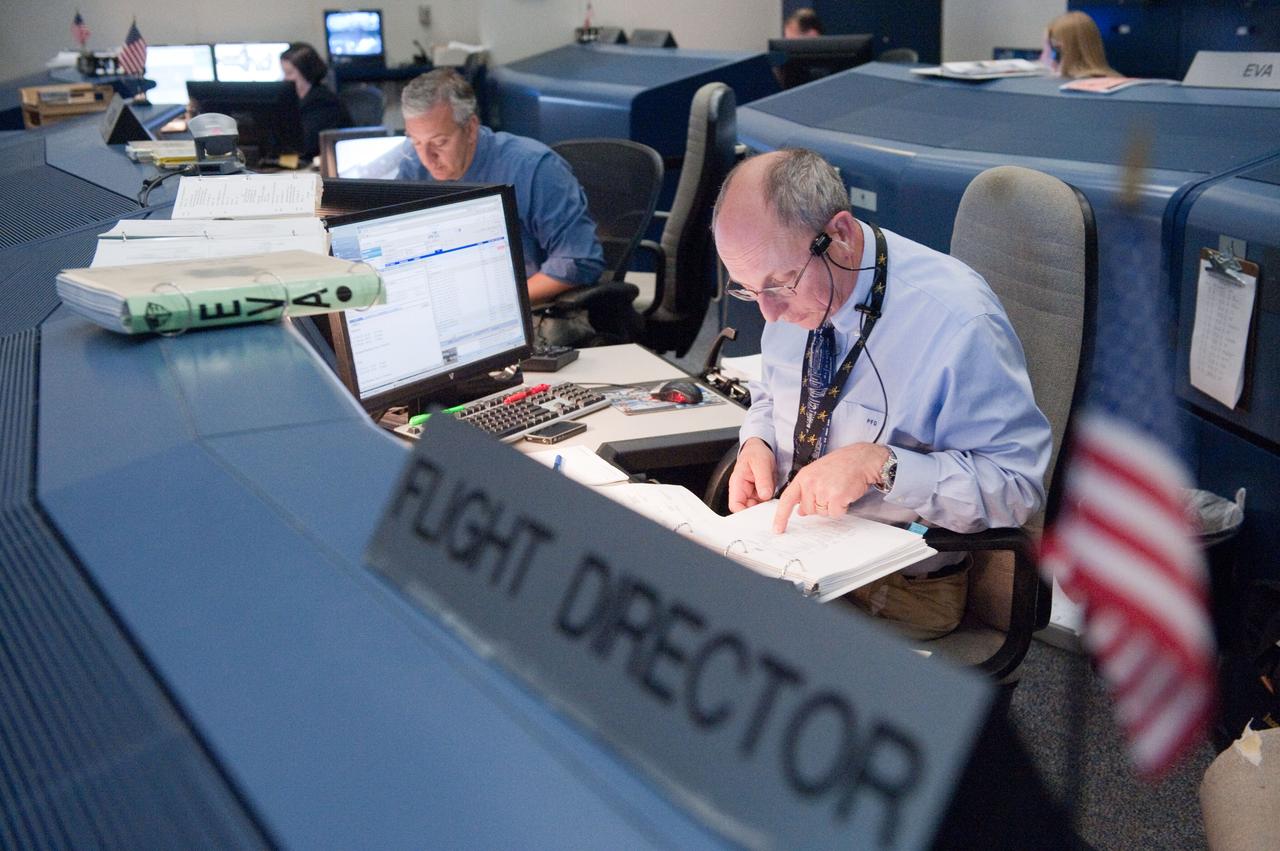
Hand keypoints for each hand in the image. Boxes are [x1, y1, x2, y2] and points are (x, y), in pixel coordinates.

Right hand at [728, 438, 775, 512]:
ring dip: (765, 509)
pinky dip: (770, 505)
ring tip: (775, 506)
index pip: (735, 505)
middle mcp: (742, 491)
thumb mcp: (761, 463)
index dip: (744, 513)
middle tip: (770, 512)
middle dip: (758, 513)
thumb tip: (764, 495)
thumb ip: (762, 479)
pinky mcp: (760, 494)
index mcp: (737, 483)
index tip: (757, 516)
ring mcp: (751, 493)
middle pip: (746, 510)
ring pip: (756, 508)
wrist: (760, 449)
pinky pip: (764, 504)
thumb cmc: (756, 453)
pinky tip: (777, 503)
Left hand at [773, 442, 889, 532]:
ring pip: (822, 512)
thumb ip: (806, 491)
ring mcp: (823, 490)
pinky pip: (835, 513)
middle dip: (819, 505)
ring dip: (832, 506)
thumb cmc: (841, 465)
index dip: (781, 516)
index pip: (787, 499)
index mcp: (803, 476)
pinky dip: (841, 507)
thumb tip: (800, 511)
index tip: (777, 529)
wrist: (861, 459)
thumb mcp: (817, 473)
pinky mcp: (836, 497)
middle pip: (808, 510)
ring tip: (838, 489)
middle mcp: (811, 483)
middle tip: (830, 490)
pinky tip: (845, 494)